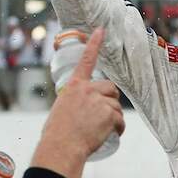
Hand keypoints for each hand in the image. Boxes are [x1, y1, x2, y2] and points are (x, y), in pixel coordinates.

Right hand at [31, 28, 124, 177]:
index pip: (86, 60)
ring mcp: (99, 101)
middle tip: (103, 115)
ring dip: (113, 118)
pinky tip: (111, 135)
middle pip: (110, 89)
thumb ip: (74, 104)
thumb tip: (82, 112)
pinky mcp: (109, 114)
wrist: (62, 147)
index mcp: (73, 86)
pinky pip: (120, 120)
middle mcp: (87, 90)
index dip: (94, 44)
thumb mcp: (61, 111)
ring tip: (101, 131)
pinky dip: (118, 129)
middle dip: (110, 100)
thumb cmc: (57, 135)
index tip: (101, 30)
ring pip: (116, 106)